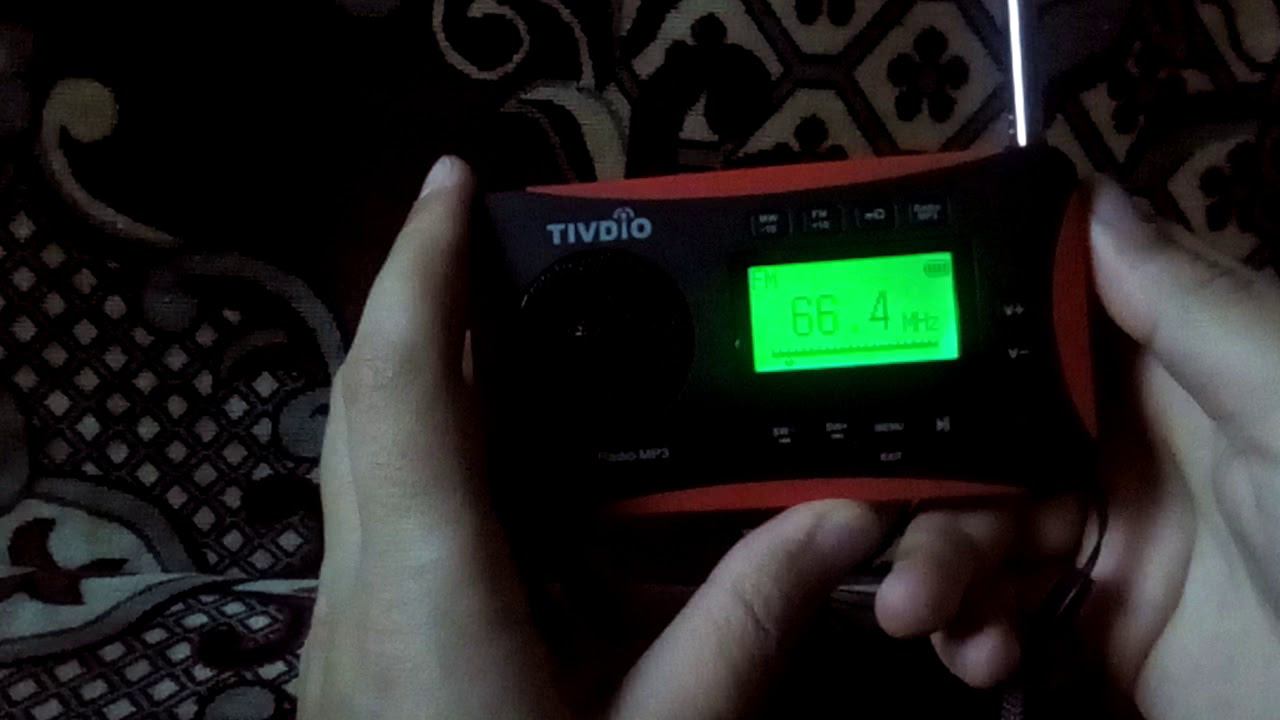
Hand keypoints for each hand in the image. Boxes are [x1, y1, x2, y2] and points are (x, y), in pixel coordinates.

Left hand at [296, 157, 888, 718]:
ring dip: (425, 375)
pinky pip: (379, 514)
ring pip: (363, 454)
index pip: (407, 382)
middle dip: (422, 299)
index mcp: (429, 588)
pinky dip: (432, 455)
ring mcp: (346, 621)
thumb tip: (844, 523)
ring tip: (507, 333)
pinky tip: (502, 470)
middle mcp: (361, 585)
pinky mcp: (360, 650)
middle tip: (490, 239)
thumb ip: (747, 625)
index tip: (456, 185)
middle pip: (369, 398)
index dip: (424, 266)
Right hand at [873, 181, 1279, 718]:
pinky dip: (972, 633)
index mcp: (1168, 370)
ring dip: (932, 565)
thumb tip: (1089, 197)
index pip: (1036, 328)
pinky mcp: (1095, 620)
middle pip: (979, 438)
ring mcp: (1102, 535)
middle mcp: (1120, 444)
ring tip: (918, 611)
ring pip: (974, 529)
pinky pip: (999, 611)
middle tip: (862, 513)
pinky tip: (980, 653)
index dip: (955, 324)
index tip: (869, 330)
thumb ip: (1188, 301)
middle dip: (917, 476)